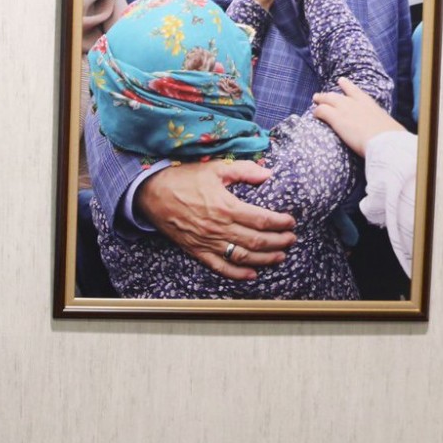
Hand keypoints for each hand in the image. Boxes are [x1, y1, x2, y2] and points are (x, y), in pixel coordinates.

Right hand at [136, 161, 296, 281]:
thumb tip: (267, 174)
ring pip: (242, 256)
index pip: (262, 219)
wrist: (151, 194)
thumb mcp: (215, 168)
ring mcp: (207, 242)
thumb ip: (244, 170)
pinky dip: (237, 273)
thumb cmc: (183, 179)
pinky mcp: (196, 250)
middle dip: (278, 242)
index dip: (280, 223)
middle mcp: (219, 228)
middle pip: (256, 241)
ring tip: (280, 257)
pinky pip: (219, 266)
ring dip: (265, 259)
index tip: (291, 222)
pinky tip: (252, 274)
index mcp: (226, 207)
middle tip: (291, 240)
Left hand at [312, 77, 401, 154]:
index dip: (346, 85)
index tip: (341, 80)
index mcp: (368, 103)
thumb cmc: (390, 136)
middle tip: (320, 95)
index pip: (355, 90)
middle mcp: (355, 103)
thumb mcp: (387, 125)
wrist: (385, 140)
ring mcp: (345, 108)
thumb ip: (381, 124)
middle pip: (337, 95)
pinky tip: (314, 115)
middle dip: (328, 95)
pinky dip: (317, 112)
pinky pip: (321, 111)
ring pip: (327, 100)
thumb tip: (387, 132)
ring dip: (320, 100)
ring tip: (315, 100)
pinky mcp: (336, 118)